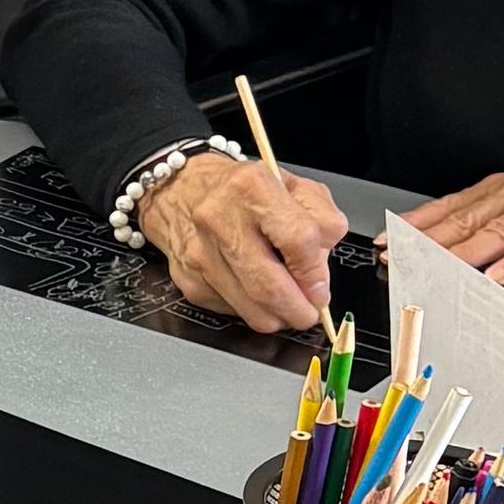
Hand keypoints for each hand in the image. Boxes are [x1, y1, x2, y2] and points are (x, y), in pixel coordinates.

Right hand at [136, 152, 348, 335]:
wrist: (181, 189)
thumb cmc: (242, 191)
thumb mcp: (294, 187)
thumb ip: (323, 223)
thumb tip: (319, 276)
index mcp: (253, 187)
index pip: (298, 240)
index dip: (315, 273)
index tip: (320, 289)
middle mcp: (220, 218)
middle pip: (269, 286)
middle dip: (298, 311)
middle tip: (308, 312)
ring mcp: (200, 252)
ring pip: (251, 309)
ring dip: (276, 316)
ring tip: (285, 305)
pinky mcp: (188, 279)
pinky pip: (230, 310)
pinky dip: (249, 309)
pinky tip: (252, 290)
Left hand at [402, 171, 503, 289]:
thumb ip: (498, 230)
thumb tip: (452, 253)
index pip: (455, 205)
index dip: (420, 224)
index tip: (392, 241)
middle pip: (469, 218)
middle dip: (429, 241)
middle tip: (402, 259)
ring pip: (497, 230)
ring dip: (462, 254)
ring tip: (435, 271)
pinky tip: (496, 276)